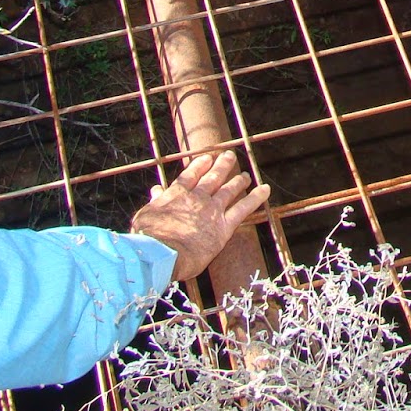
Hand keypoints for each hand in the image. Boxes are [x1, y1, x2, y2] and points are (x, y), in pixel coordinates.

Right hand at [130, 151, 270, 280]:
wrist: (161, 253)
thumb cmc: (147, 238)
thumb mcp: (145, 216)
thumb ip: (156, 201)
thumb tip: (156, 190)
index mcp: (177, 194)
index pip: (191, 175)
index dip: (200, 166)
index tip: (206, 158)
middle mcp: (197, 197)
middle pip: (212, 177)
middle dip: (222, 166)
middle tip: (229, 156)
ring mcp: (212, 210)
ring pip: (229, 190)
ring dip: (238, 180)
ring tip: (245, 175)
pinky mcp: (224, 226)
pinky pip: (243, 208)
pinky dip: (256, 197)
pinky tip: (265, 189)